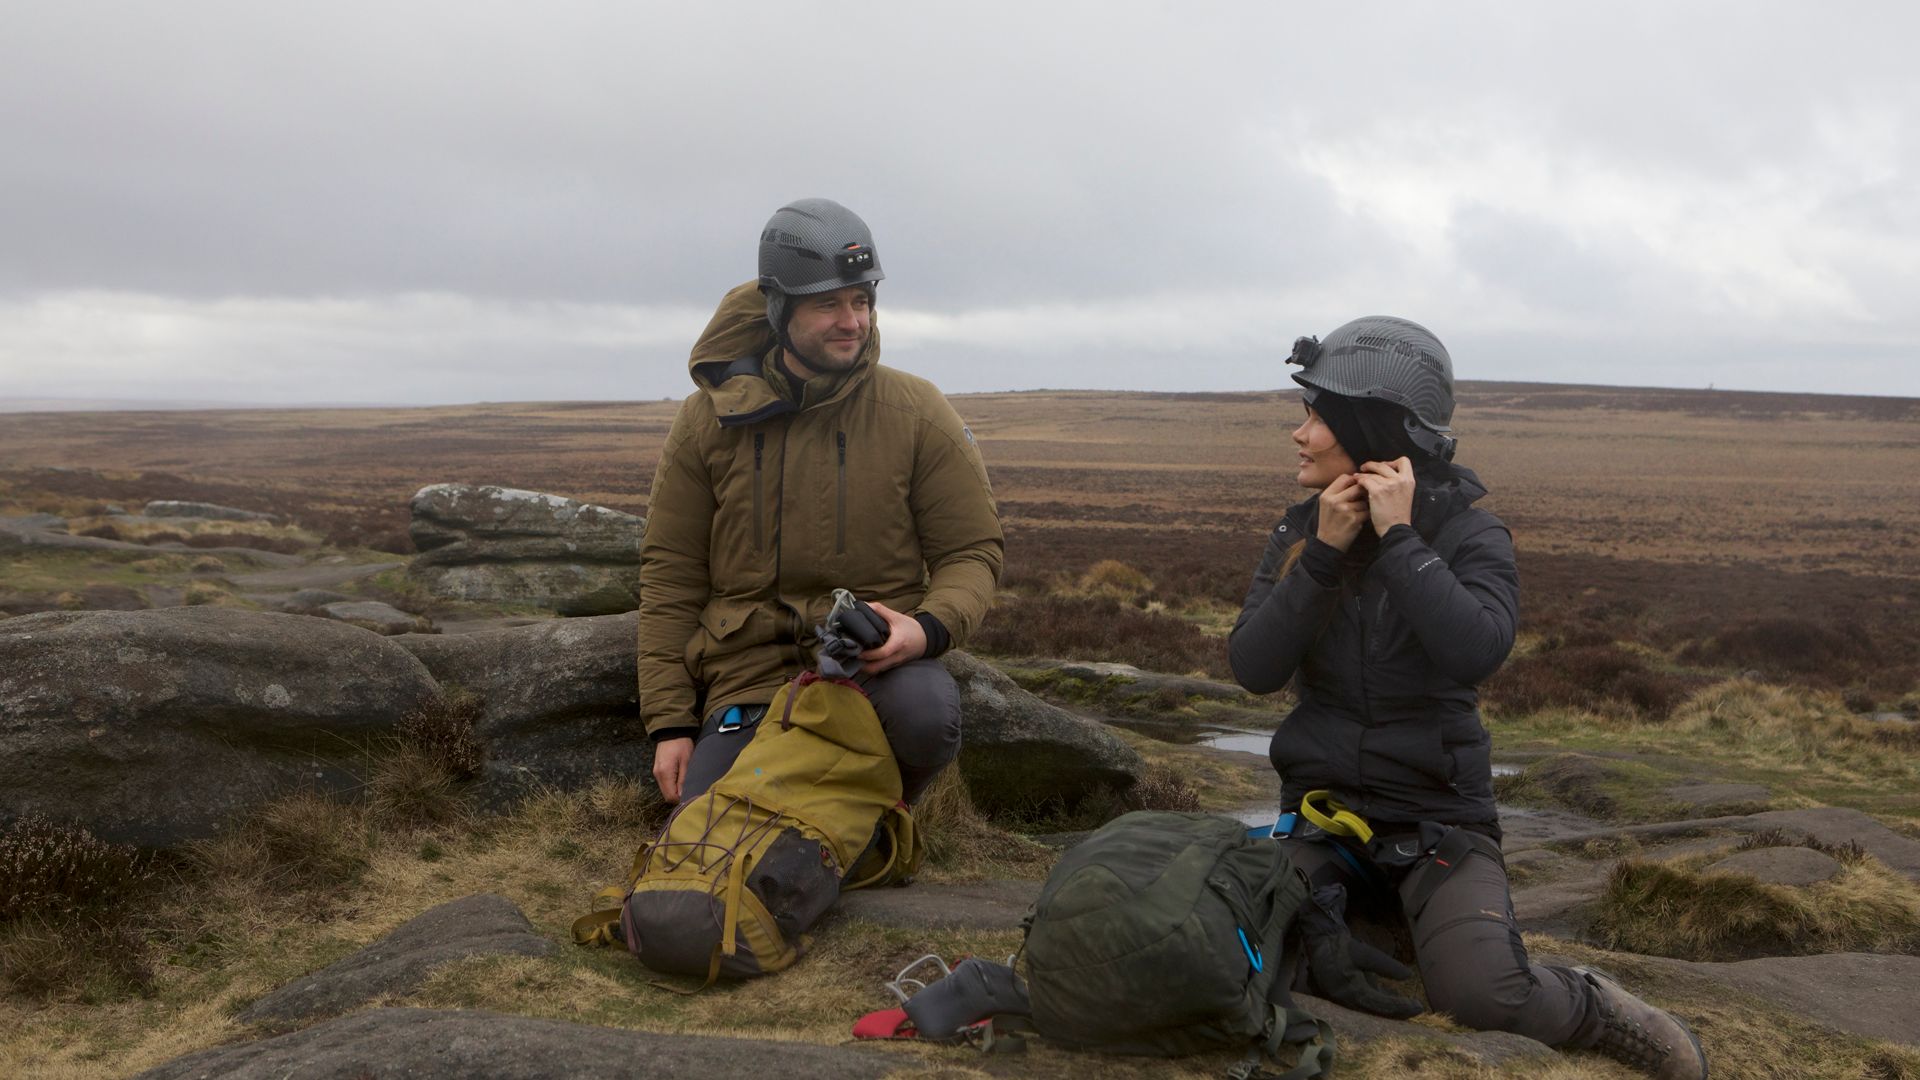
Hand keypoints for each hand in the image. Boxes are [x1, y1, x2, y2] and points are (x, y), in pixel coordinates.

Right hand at [652, 736, 692, 802]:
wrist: (671, 731)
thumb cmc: (681, 744)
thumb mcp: (686, 761)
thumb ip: (684, 780)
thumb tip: (683, 796)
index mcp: (665, 773)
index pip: (670, 797)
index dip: (681, 799)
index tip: (690, 794)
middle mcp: (658, 775)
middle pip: (667, 795)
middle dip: (678, 795)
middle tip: (690, 787)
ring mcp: (656, 773)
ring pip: (665, 790)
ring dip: (675, 790)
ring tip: (686, 780)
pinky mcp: (658, 770)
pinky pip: (664, 783)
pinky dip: (672, 784)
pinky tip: (680, 777)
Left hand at [859, 600, 926, 674]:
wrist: (926, 639)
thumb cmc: (911, 628)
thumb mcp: (896, 616)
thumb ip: (880, 610)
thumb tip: (863, 605)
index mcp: (898, 643)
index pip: (882, 653)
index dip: (868, 655)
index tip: (857, 652)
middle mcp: (896, 656)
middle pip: (877, 668)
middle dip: (862, 666)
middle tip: (851, 658)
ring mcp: (895, 663)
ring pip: (877, 671)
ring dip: (865, 668)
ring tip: (855, 659)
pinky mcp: (894, 665)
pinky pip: (881, 670)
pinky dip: (871, 667)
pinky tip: (864, 661)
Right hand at [1295, 884, 1422, 1018]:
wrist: (1319, 940)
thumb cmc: (1340, 945)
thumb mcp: (1364, 953)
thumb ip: (1385, 965)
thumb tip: (1408, 976)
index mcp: (1350, 991)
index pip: (1380, 1005)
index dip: (1400, 1007)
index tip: (1418, 1006)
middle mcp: (1346, 1000)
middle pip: (1376, 1012)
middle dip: (1397, 1012)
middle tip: (1417, 1009)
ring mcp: (1344, 999)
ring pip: (1371, 1009)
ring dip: (1389, 1008)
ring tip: (1408, 1006)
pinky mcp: (1344, 993)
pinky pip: (1365, 1001)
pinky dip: (1379, 1000)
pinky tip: (1391, 995)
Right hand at [1315, 474, 1369, 551]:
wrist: (1327, 544)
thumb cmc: (1329, 522)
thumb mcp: (1326, 504)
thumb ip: (1337, 492)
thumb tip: (1357, 479)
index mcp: (1327, 495)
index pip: (1344, 477)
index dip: (1354, 481)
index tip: (1356, 486)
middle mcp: (1334, 500)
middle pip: (1357, 487)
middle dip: (1362, 492)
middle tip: (1361, 499)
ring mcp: (1345, 510)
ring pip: (1364, 501)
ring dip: (1364, 507)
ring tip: (1356, 514)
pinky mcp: (1354, 519)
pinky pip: (1367, 512)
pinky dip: (1365, 516)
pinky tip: (1358, 521)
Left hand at [1355, 457, 1415, 535]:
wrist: (1395, 529)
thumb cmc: (1398, 516)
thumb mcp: (1405, 495)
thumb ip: (1398, 483)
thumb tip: (1384, 475)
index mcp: (1409, 481)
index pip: (1404, 461)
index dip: (1392, 462)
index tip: (1385, 467)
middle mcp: (1400, 480)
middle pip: (1384, 464)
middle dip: (1372, 465)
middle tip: (1365, 468)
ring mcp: (1389, 485)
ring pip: (1372, 473)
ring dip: (1363, 474)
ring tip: (1357, 477)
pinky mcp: (1377, 491)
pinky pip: (1365, 480)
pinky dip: (1359, 481)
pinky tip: (1357, 483)